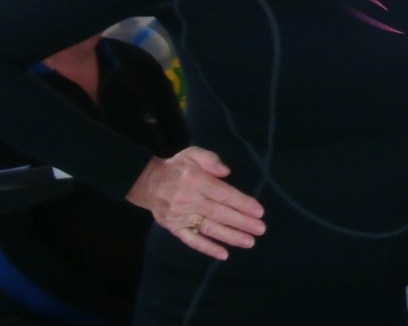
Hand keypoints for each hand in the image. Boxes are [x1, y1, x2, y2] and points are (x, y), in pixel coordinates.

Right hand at [125, 146, 265, 259]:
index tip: (259, 211)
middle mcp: (188, 200)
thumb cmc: (176, 167)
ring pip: (209, 229)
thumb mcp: (192, 154)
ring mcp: (180, 216)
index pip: (223, 194)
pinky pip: (192, 241)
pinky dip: (207, 248)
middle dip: (242, 222)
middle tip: (261, 229)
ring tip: (250, 242)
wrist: (146, 183)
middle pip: (220, 213)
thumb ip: (211, 160)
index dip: (242, 203)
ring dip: (231, 236)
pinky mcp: (174, 228)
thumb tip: (227, 172)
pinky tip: (224, 254)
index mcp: (194, 180)